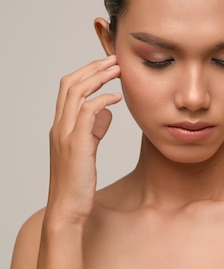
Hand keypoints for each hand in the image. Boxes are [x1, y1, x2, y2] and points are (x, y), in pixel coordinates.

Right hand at [46, 55, 121, 224]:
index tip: (106, 65)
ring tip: (118, 70)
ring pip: (76, 93)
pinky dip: (102, 100)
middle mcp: (59, 126)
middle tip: (114, 60)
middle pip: (70, 84)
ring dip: (98, 77)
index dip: (86, 72)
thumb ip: (94, 128)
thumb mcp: (87, 149)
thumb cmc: (79, 181)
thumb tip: (107, 112)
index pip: (68, 88)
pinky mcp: (76, 144)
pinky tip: (118, 98)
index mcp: (61, 126)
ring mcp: (66, 134)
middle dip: (92, 68)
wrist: (68, 208)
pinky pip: (87, 112)